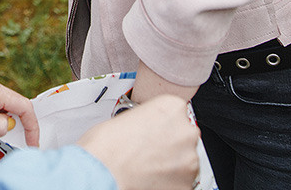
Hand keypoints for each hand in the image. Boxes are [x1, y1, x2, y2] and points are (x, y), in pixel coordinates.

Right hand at [78, 95, 199, 189]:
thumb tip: (148, 129)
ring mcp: (189, 160)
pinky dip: (169, 182)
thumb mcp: (126, 118)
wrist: (101, 174)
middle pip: (183, 136)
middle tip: (148, 151)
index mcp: (172, 107)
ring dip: (171, 164)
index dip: (162, 124)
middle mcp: (186, 131)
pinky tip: (150, 178)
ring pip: (185, 160)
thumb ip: (147, 121)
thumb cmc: (105, 147)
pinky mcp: (187, 184)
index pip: (176, 112)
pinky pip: (181, 181)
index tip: (154, 131)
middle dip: (170, 144)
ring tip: (146, 167)